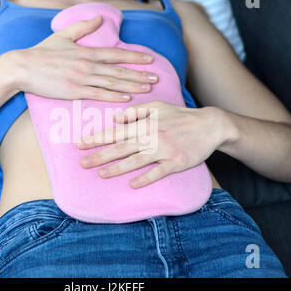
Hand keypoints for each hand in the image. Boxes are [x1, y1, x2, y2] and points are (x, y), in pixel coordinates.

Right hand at [1, 16, 158, 100]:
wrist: (22, 67)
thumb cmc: (41, 52)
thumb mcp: (63, 35)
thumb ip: (83, 27)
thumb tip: (99, 17)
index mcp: (86, 51)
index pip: (116, 53)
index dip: (135, 56)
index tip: (150, 59)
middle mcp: (87, 64)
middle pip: (119, 70)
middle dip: (140, 74)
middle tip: (157, 78)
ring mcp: (81, 78)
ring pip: (112, 82)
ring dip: (132, 86)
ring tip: (148, 89)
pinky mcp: (73, 92)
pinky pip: (97, 94)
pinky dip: (113, 96)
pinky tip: (126, 99)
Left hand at [77, 101, 235, 187]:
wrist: (210, 125)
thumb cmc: (180, 116)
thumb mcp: (158, 106)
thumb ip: (135, 111)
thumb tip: (115, 118)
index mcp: (146, 123)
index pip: (116, 131)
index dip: (97, 138)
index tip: (80, 144)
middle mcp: (153, 136)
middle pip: (122, 147)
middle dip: (100, 155)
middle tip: (82, 164)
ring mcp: (165, 149)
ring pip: (137, 160)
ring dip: (118, 168)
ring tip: (101, 174)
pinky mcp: (178, 161)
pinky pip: (159, 172)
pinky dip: (146, 178)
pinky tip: (133, 184)